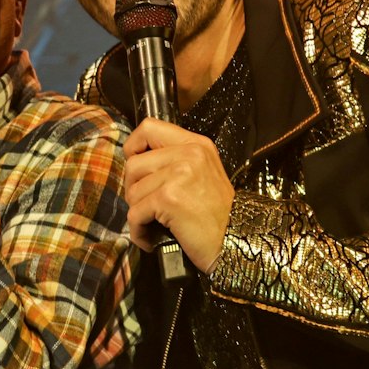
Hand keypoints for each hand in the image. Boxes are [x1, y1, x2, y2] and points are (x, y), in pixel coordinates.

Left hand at [123, 118, 233, 271]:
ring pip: (132, 191)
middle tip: (149, 206)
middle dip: (134, 189)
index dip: (134, 147)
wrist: (236, 241)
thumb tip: (137, 162)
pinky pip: (135, 214)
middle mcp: (188, 154)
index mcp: (196, 144)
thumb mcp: (204, 173)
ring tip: (156, 222)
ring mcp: (178, 175)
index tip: (136, 165)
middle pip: (134, 164)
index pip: (149, 128)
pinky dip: (139, 231)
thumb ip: (176, 161)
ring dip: (139, 212)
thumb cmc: (219, 216)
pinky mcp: (168, 198)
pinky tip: (151, 238)